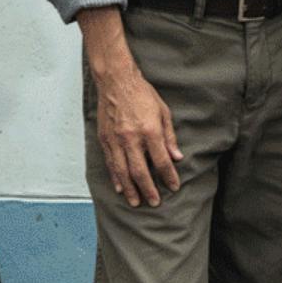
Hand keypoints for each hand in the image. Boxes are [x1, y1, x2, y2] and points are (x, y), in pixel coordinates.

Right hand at [93, 63, 181, 207]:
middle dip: (148, 189)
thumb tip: (176, 157)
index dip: (168, 176)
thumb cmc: (141, 93)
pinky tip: (120, 187)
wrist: (116, 81)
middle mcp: (131, 138)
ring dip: (130, 189)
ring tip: (136, 201)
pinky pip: (110, 162)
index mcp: (149, 131)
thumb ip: (169, 136)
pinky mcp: (105, 138)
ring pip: (123, 171)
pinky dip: (115, 177)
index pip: (161, 161)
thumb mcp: (162, 112)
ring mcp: (116, 139)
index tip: (173, 186)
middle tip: (154, 202)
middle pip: (140, 171)